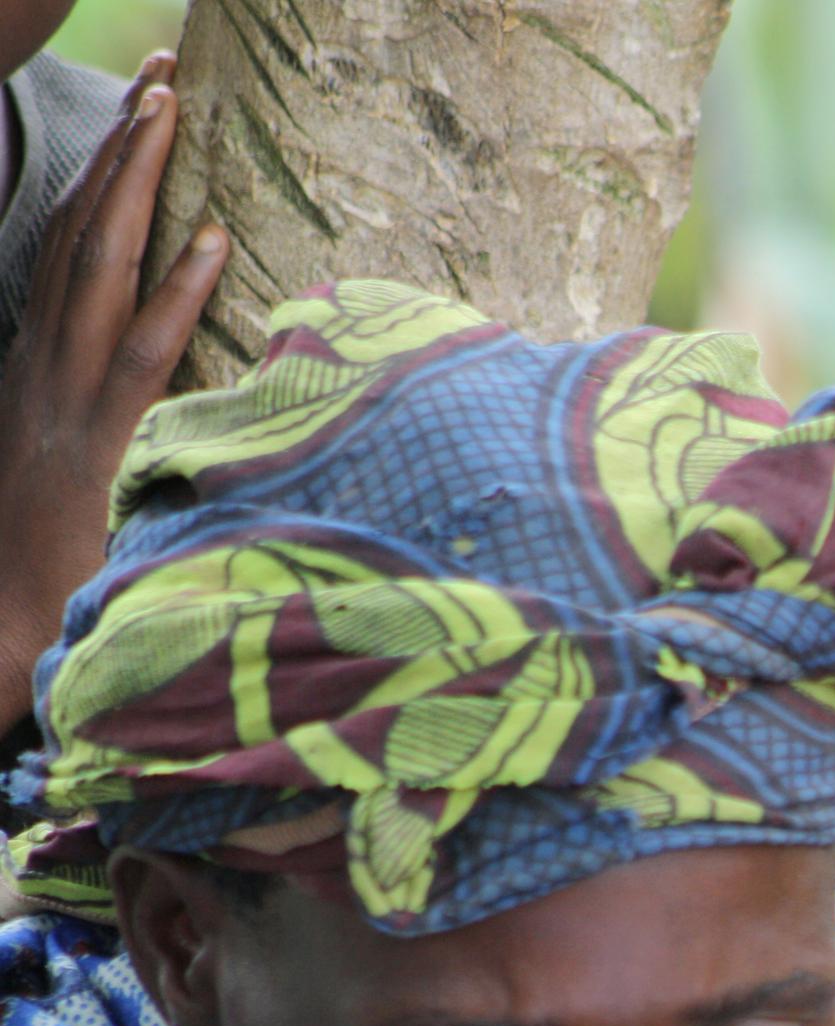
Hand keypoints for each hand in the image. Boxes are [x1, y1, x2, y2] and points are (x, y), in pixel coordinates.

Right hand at [0, 53, 226, 729]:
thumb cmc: (39, 561)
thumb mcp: (69, 468)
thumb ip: (108, 417)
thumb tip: (152, 383)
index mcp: (36, 361)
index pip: (73, 244)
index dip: (105, 173)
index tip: (142, 108)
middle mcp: (44, 360)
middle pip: (86, 229)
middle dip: (125, 144)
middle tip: (169, 69)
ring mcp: (68, 395)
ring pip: (103, 267)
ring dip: (138, 183)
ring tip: (175, 108)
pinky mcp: (99, 441)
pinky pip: (143, 351)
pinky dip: (175, 291)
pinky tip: (211, 239)